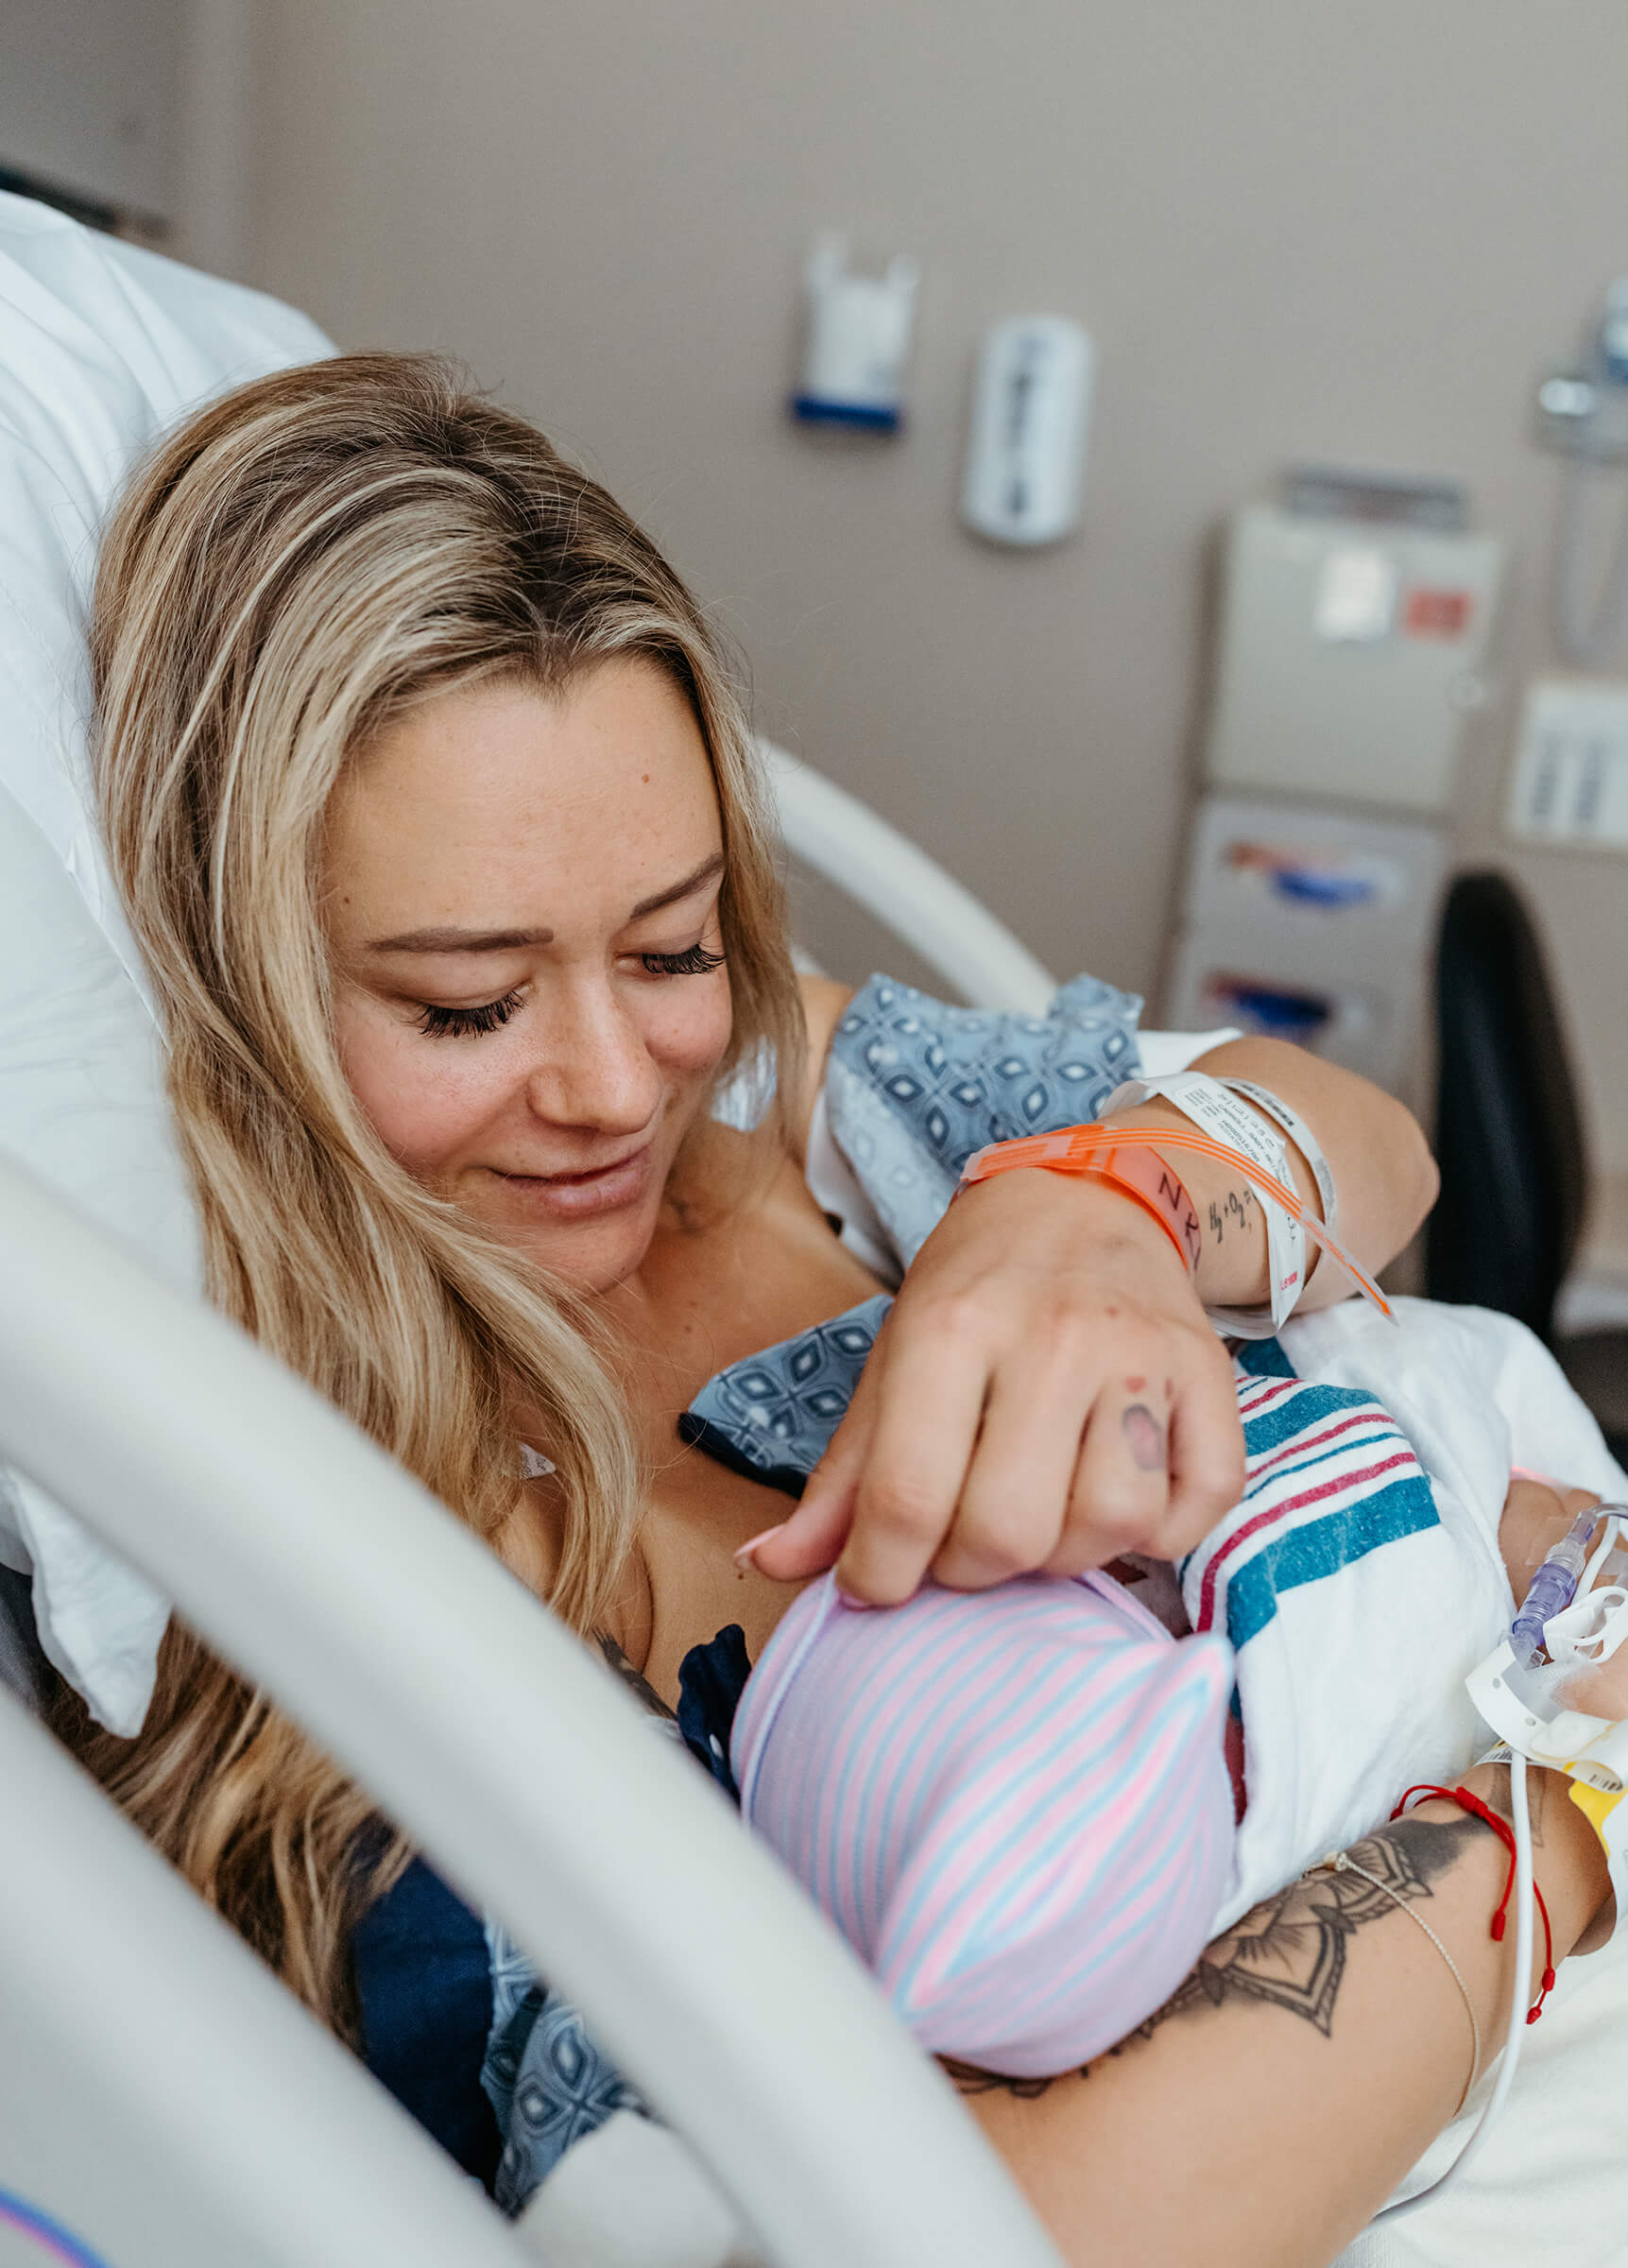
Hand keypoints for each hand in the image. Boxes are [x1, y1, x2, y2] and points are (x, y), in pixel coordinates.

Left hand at [746, 1166, 1245, 1603]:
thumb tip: (771, 1562)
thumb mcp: (892, 1357)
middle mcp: (1053, 1336)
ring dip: (1067, 1556)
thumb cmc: (977, 1289)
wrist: (1088, 1198)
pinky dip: (1159, 1535)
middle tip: (963, 1545)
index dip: (880, 1574)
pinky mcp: (1210, 1373)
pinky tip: (1116, 1505)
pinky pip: (1200, 1505)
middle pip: (1008, 1530)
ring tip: (1040, 1519)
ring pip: (1110, 1526)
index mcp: (952, 1326)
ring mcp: (1140, 1354)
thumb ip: (841, 1474)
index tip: (877, 1584)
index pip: (909, 1496)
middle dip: (971, 1571)